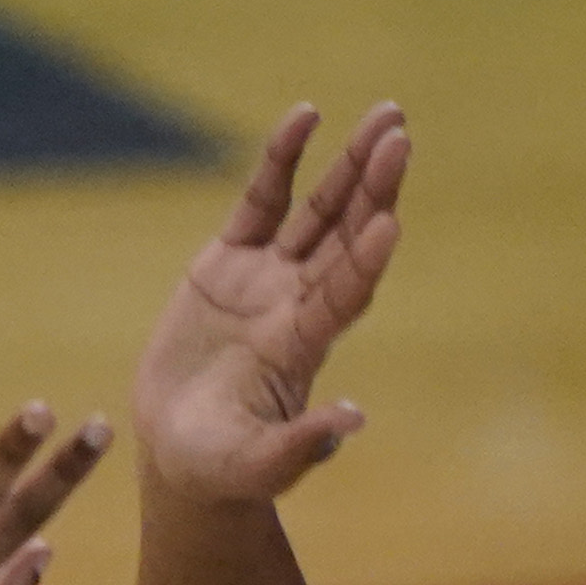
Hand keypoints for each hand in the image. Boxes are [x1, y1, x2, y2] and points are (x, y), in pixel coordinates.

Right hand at [135, 102, 405, 506]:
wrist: (185, 451)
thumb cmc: (222, 468)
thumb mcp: (258, 466)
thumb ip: (301, 444)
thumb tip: (353, 421)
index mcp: (305, 346)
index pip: (346, 293)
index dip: (366, 259)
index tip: (390, 222)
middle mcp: (298, 302)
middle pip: (347, 235)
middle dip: (373, 187)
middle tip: (400, 135)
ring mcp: (267, 277)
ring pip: (318, 210)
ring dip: (348, 164)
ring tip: (386, 116)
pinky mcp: (228, 261)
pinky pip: (262, 200)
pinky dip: (281, 160)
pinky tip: (305, 117)